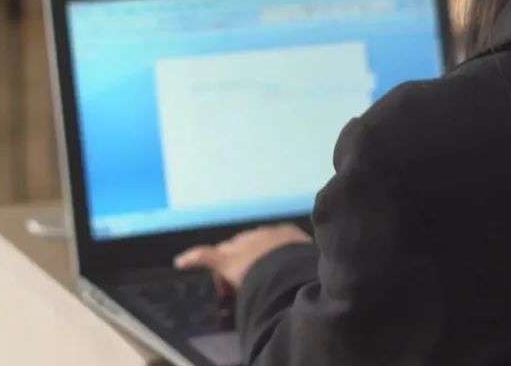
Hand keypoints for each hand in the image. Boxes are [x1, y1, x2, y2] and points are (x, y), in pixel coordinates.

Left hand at [175, 224, 312, 290]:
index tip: (272, 266)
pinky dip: (193, 258)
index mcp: (287, 234)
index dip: (270, 255)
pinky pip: (206, 255)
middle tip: (254, 274)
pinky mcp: (225, 259)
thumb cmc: (304, 267)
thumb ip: (314, 263)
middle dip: (251, 256)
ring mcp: (244, 245)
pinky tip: (181, 262)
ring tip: (234, 276)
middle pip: (251, 244)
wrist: (287, 268)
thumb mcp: (316, 261)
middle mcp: (264, 234)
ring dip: (234, 261)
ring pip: (233, 250)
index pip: (274, 241)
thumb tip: (329, 268)